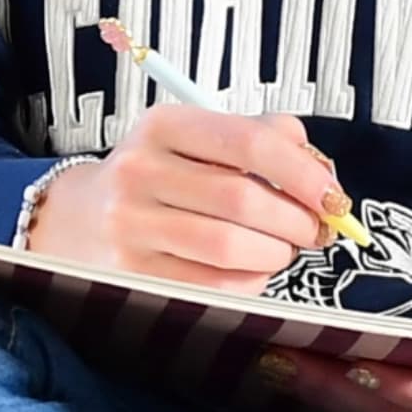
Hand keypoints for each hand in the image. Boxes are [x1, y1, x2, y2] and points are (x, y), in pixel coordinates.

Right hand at [20, 100, 352, 288]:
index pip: (249, 142)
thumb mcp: (197, 139)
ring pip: (229, 247)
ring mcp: (130, 226)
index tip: (334, 197)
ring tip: (282, 249)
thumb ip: (263, 138)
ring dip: (274, 253)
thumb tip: (322, 172)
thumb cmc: (159, 177)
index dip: (304, 173)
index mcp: (163, 126)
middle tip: (314, 230)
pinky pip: (212, 285)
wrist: (77, 220)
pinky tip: (250, 269)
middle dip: (296, 221)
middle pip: (243, 199)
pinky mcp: (131, 275)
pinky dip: (249, 281)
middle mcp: (140, 171)